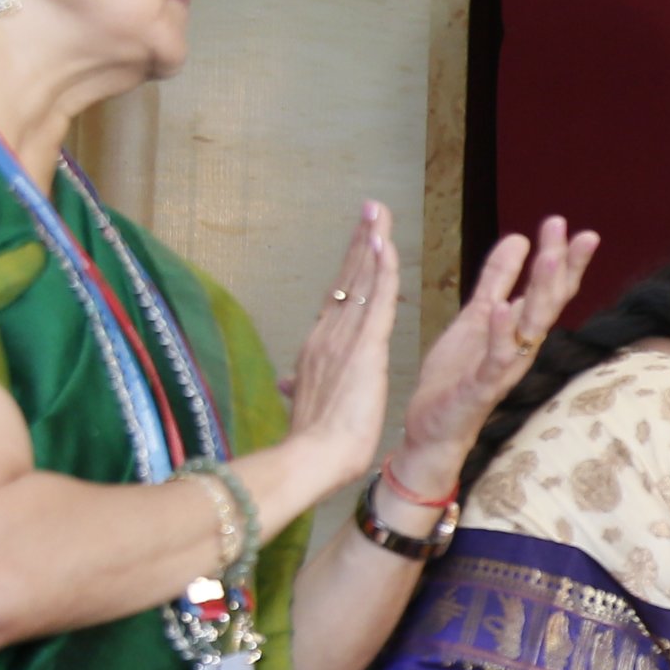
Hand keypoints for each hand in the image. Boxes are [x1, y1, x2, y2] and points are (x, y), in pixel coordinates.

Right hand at [249, 204, 399, 529]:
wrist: (310, 461)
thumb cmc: (314, 446)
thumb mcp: (307, 407)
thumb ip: (299, 387)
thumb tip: (285, 382)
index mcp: (317, 351)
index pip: (338, 301)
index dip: (349, 270)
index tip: (360, 242)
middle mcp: (326, 336)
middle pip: (347, 280)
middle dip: (360, 242)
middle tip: (371, 209)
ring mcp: (343, 339)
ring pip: (361, 281)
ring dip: (371, 243)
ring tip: (378, 211)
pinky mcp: (364, 348)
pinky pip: (376, 299)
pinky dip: (381, 268)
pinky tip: (384, 242)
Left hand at [390, 217, 598, 501]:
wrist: (432, 429)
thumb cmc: (455, 376)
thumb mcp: (475, 317)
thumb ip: (497, 280)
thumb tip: (519, 238)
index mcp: (519, 330)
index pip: (549, 290)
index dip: (561, 258)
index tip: (566, 223)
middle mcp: (520, 348)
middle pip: (548, 304)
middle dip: (560, 266)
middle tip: (567, 230)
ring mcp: (503, 369)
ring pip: (531, 329)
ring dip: (541, 294)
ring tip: (548, 259)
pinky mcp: (480, 389)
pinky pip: (495, 360)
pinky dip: (500, 334)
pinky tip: (501, 308)